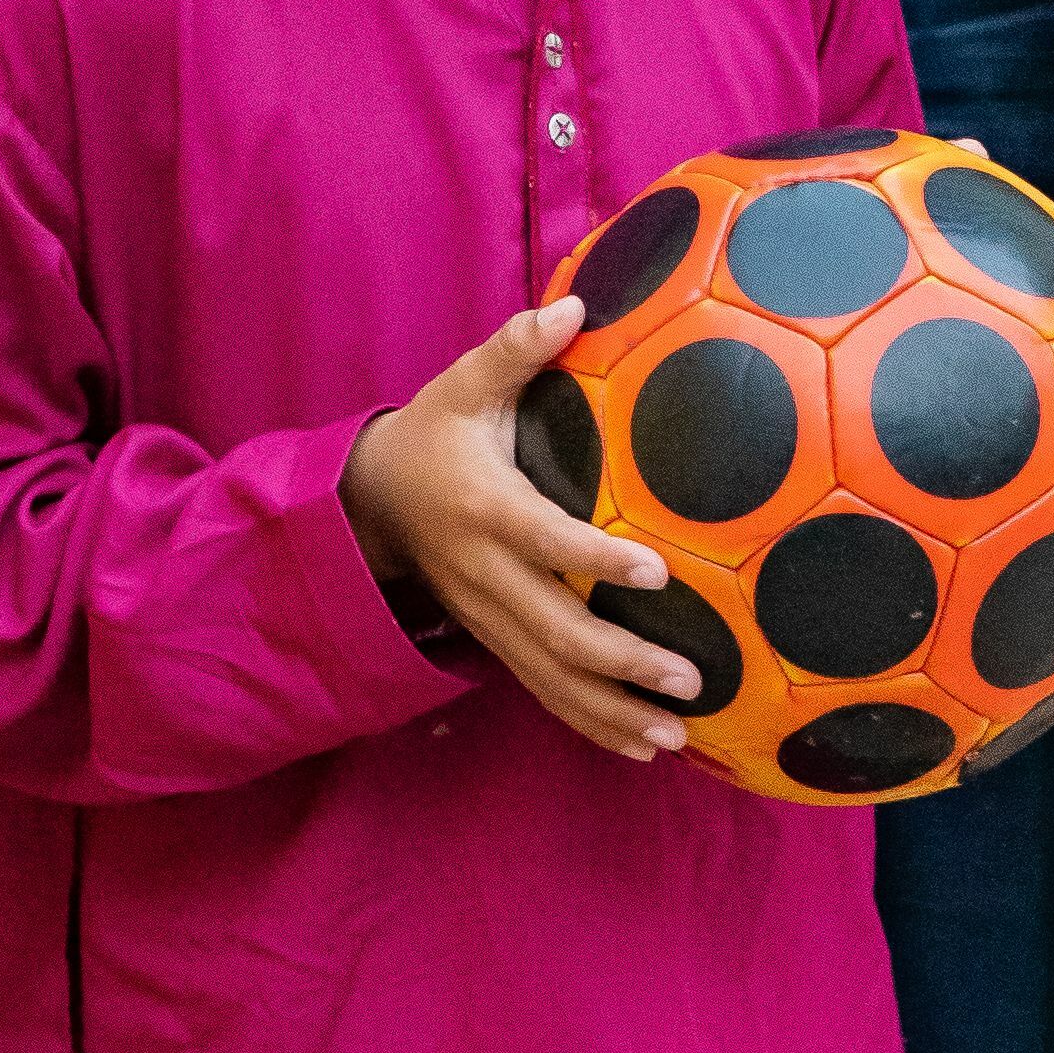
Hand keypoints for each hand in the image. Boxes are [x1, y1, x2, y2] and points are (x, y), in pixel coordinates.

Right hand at [340, 299, 701, 760]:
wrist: (366, 500)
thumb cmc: (434, 435)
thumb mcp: (463, 386)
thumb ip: (515, 351)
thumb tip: (574, 304)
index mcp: (485, 510)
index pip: (546, 540)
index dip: (596, 559)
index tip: (655, 573)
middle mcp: (485, 575)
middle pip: (555, 630)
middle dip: (622, 661)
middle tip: (688, 679)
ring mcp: (486, 617)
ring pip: (550, 677)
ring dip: (612, 711)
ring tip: (676, 738)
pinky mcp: (492, 639)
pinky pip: (542, 689)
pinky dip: (589, 723)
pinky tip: (640, 748)